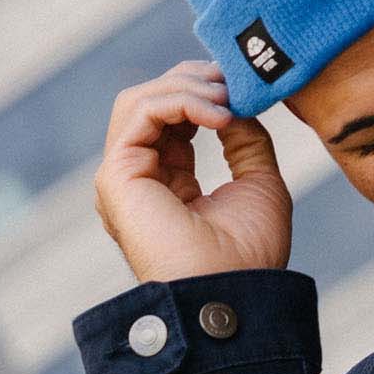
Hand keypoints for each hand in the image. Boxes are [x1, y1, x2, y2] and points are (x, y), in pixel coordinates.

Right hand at [94, 61, 290, 284]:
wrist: (232, 294)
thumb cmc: (248, 255)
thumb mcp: (258, 182)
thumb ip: (245, 141)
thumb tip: (238, 105)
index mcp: (167, 184)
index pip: (173, 117)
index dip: (205, 92)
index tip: (242, 85)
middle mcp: (138, 180)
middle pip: (151, 101)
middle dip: (194, 80)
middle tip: (234, 79)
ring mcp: (122, 179)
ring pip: (140, 100)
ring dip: (188, 88)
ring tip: (227, 100)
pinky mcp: (115, 177)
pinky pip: (141, 112)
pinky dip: (181, 102)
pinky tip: (218, 116)